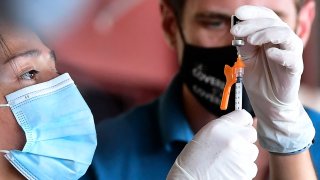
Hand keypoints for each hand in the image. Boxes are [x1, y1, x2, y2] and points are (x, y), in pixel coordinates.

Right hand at [167, 110, 257, 179]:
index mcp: (219, 127)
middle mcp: (232, 138)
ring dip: (243, 156)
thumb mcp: (205, 135)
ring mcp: (240, 155)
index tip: (241, 127)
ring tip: (226, 162)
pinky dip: (242, 170)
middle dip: (244, 140)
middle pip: (251, 133)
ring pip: (252, 151)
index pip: (243, 115)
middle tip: (232, 148)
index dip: (243, 123)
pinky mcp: (245, 171)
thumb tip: (241, 127)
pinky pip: (251, 167)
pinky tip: (228, 171)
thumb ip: (224, 129)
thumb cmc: (194, 160)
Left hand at [231, 5, 314, 152]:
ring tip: (250, 40)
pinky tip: (269, 54)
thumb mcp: (246, 57)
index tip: (237, 13)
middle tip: (235, 31)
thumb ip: (243, 44)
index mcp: (270, 35)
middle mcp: (282, 40)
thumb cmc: (258, 77)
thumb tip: (237, 29)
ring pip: (284, 34)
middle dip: (252, 24)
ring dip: (265, 33)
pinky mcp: (294, 68)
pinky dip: (280, 53)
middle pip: (272, 22)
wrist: (267, 101)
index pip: (265, 16)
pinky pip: (291, 57)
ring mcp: (290, 53)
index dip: (253, 12)